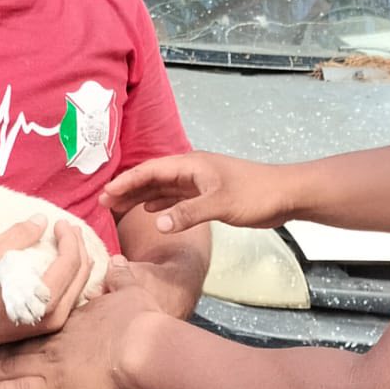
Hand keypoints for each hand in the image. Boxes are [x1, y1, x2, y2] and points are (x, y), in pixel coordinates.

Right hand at [0, 219, 90, 354]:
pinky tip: (66, 268)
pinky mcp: (42, 328)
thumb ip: (20, 234)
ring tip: (72, 244)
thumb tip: (42, 219)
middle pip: (81, 276)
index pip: (71, 262)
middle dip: (78, 247)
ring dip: (78, 263)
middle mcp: (53, 316)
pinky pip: (68, 300)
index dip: (69, 238)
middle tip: (70, 229)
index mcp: (45, 299)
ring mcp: (49, 325)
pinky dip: (71, 280)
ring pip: (77, 290)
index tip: (59, 222)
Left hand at [0, 258, 160, 388]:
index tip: (7, 327)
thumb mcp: (131, 291)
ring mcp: (52, 365)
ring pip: (14, 367)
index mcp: (71, 321)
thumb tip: (116, 259)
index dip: (22, 327)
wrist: (140, 347)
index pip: (40, 324)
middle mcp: (56, 342)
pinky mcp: (56, 387)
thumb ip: (121, 277)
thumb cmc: (138, 320)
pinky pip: (22, 388)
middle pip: (20, 345)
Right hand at [100, 151, 291, 233]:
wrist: (286, 194)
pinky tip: (152, 211)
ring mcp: (200, 182)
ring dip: (141, 196)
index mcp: (191, 165)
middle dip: (128, 189)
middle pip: (152, 177)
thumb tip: (159, 223)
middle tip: (103, 203)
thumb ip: (189, 213)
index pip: (150, 170)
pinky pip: (177, 196)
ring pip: (163, 187)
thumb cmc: (256, 194)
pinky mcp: (209, 194)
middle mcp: (192, 170)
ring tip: (119, 208)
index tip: (105, 194)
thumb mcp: (221, 204)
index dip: (126, 181)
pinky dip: (162, 203)